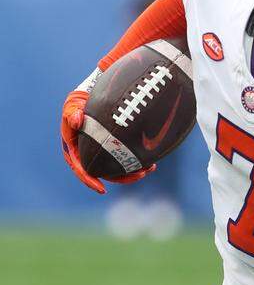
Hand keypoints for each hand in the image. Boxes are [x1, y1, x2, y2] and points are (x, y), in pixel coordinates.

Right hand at [61, 77, 153, 193]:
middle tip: (139, 175)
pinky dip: (137, 161)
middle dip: (121, 177)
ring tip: (150, 169)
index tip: (101, 189)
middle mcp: (88, 153)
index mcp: (74, 149)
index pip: (81, 168)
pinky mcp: (114, 146)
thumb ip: (72, 113)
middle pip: (104, 172)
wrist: (94, 95)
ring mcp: (103, 150)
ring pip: (117, 167)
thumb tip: (76, 120)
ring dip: (133, 171)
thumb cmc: (81, 102)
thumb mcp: (73, 105)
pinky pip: (125, 158)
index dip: (90, 179)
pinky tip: (151, 162)